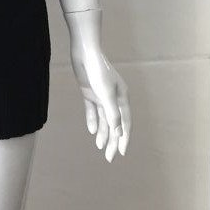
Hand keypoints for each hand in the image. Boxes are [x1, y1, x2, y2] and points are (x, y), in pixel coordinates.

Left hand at [69, 45, 130, 161]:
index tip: (121, 152)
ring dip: (103, 132)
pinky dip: (93, 120)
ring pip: (104, 119)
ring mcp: (101, 95)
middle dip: (112, 140)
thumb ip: (112, 113)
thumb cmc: (97, 71)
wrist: (84, 53)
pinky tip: (92, 130)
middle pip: (114, 123)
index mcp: (121, 97)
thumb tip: (119, 132)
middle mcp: (113, 98)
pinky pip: (92, 110)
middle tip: (109, 157)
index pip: (125, 122)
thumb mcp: (106, 94)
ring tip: (100, 146)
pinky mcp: (89, 92)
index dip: (123, 138)